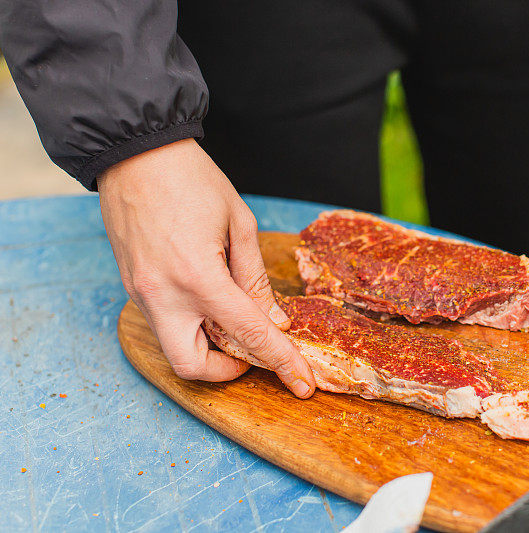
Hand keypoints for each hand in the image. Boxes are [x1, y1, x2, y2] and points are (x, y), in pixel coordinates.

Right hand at [97, 139, 314, 396]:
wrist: (134, 153)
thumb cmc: (192, 179)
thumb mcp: (239, 224)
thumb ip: (255, 278)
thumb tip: (273, 319)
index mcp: (198, 277)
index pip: (248, 334)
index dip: (282, 362)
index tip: (303, 384)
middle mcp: (163, 295)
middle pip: (193, 366)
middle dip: (226, 371)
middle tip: (251, 353)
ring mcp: (140, 293)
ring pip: (174, 349)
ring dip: (206, 349)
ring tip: (232, 319)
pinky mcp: (131, 286)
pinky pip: (163, 324)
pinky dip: (190, 326)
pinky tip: (209, 302)